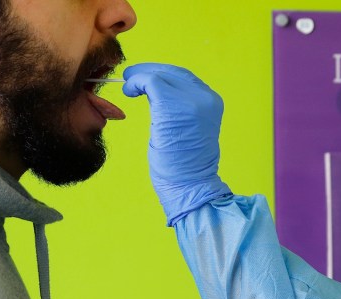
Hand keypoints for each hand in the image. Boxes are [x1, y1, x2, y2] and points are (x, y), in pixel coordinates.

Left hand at [122, 63, 231, 225]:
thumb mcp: (191, 129)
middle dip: (149, 72)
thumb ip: (183, 108)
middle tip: (131, 78)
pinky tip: (129, 92)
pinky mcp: (171, 105)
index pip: (184, 77)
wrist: (190, 185)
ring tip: (128, 87)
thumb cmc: (186, 165)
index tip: (144, 80)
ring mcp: (190, 100)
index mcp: (212, 102)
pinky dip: (135, 82)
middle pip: (172, 72)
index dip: (162, 74)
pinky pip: (149, 81)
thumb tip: (158, 92)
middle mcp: (205, 97)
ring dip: (139, 77)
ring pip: (159, 74)